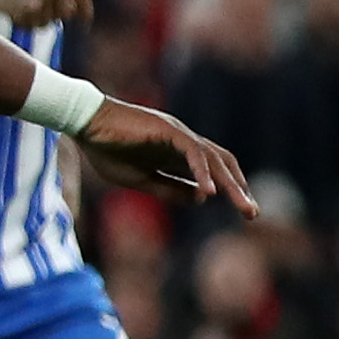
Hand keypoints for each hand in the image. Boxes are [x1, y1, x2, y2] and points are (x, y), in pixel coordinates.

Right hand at [0, 0, 93, 29]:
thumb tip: (73, 12)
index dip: (86, 11)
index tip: (85, 23)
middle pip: (66, 12)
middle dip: (52, 17)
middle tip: (31, 10)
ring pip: (48, 22)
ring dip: (33, 20)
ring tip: (16, 5)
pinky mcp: (31, 6)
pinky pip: (32, 26)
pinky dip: (21, 22)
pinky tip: (9, 9)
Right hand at [75, 100, 257, 215]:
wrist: (86, 124)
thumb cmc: (106, 150)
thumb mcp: (140, 179)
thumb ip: (168, 189)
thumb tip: (199, 199)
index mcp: (177, 153)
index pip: (213, 169)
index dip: (230, 188)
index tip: (242, 209)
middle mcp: (184, 142)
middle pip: (221, 164)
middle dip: (239, 189)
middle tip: (252, 214)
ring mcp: (178, 134)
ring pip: (214, 159)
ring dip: (231, 184)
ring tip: (243, 206)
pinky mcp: (169, 131)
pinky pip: (193, 153)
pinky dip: (203, 172)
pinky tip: (209, 192)